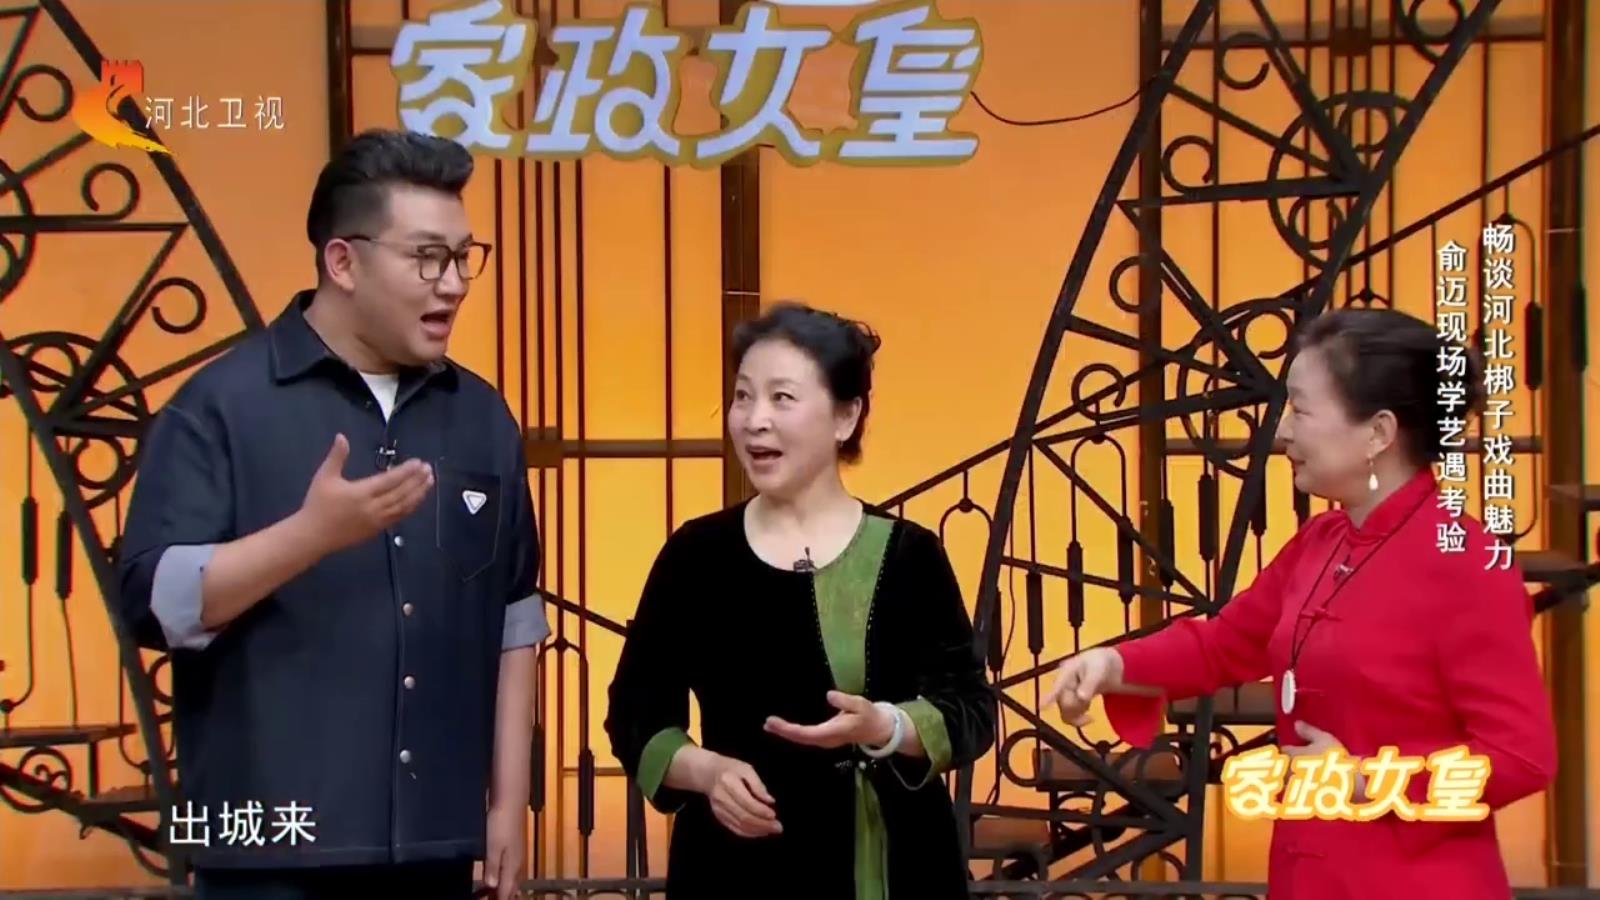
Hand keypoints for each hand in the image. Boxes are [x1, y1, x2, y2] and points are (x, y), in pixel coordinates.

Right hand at [299, 433, 432, 552]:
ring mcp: (377, 521)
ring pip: (404, 506)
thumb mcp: (324, 477)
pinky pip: (399, 517)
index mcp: (361, 493)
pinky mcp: (377, 530)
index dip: (406, 471)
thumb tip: (341, 436)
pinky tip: (418, 499)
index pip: (390, 480)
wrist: (312, 536)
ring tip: (430, 481)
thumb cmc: (318, 504)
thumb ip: (336, 456)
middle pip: (401, 493)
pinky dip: (411, 507)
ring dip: (418, 493)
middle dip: (417, 480)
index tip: (418, 462)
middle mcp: (373, 507)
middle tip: (429, 469)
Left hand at [482, 803, 523, 899]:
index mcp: (512, 865)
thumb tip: (491, 886)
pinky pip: (510, 869)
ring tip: (497, 894)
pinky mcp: (513, 846)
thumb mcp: (493, 846)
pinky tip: (499, 874)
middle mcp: (516, 862)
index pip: (506, 890)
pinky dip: (505, 876)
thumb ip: (491, 867)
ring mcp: (516, 854)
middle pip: (512, 886)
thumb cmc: (501, 822)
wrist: (510, 800)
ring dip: (505, 887)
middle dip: (504, 896)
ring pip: (512, 878)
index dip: (499, 899)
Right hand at [696, 753, 780, 838]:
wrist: (708, 774)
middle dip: (762, 824)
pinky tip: (761, 832)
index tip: (774, 815)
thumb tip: (770, 801)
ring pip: (739, 825)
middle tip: (778, 827)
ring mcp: (719, 810)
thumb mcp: (746, 769)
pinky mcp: (719, 817)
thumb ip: (758, 785)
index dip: (760, 810)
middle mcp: (721, 798)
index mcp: (728, 783)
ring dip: (758, 830)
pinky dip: (749, 833)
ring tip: (772, 830)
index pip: (746, 801)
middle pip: (743, 816)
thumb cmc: (731, 769)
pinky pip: (735, 828)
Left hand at [764, 691, 896, 749]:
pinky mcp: (824, 738)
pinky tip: (785, 727)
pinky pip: (806, 737)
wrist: (877, 729)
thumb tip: (830, 695)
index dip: (789, 729)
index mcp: (832, 732)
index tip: (775, 722)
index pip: (806, 733)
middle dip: (783, 731)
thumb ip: (845, 701)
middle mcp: (826, 739)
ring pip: (802, 739)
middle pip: (800, 738)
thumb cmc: (868, 715)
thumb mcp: (860, 704)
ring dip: (786, 732)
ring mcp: (825, 740)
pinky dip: (794, 732)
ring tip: (771, 725)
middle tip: (767, 723)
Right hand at [1044, 647, 1122, 725]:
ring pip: (1065, 713)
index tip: (1041, 707)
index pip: (1058, 685)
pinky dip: (1079, 720)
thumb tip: (1081, 697)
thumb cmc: (1098, 665)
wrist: (1102, 667)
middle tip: (1090, 701)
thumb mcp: (1097, 671)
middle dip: (1078, 706)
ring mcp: (1063, 694)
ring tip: (1089, 703)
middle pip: (1063, 703)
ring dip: (1079, 713)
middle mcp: (1061, 684)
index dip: (1049, 697)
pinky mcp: (1067, 703)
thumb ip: (1089, 684)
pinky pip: (1068, 718)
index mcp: (1067, 671)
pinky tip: (1088, 715)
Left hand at [1284, 721, 1369, 799]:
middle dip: (1287, 761)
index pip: (1284, 748)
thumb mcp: (1324, 739)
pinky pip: (1296, 790)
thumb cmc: (1334, 759)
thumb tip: (1296, 724)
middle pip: (1282, 763)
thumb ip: (1308, 731)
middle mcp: (1288, 768)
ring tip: (1303, 772)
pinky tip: (1309, 786)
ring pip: (1286, 777)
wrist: (1345, 784)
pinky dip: (1299, 787)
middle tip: (1297, 759)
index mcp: (1291, 754)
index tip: (1294, 747)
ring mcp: (1294, 783)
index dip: (1289, 747)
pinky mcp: (1301, 796)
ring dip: (1290, 774)